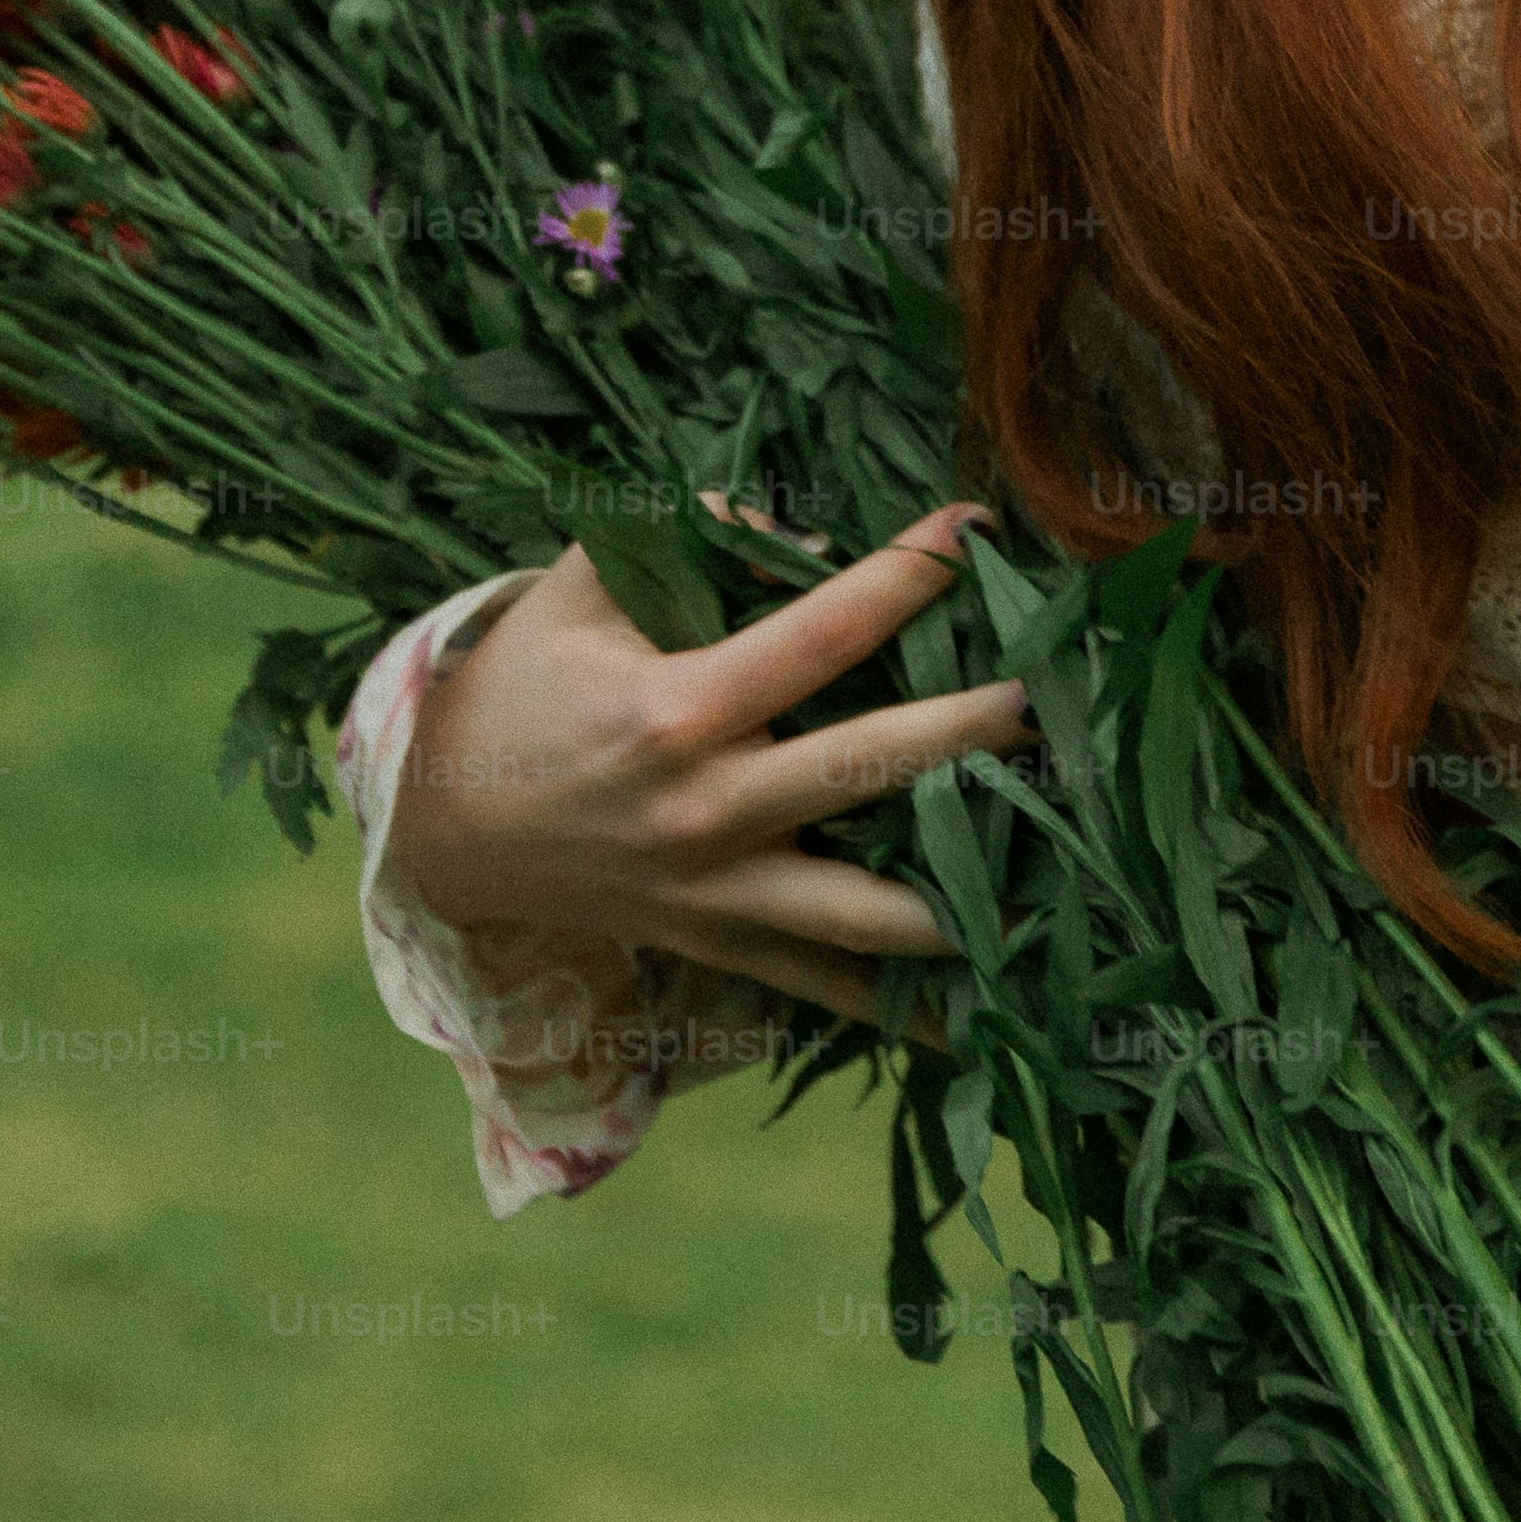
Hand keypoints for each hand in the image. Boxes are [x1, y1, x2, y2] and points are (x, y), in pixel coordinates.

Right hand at [379, 495, 1037, 1044]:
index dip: (905, 574)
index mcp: (675, 710)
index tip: (977, 528)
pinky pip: (839, 992)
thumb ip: (679, 534)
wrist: (446, 837)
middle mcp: (709, 811)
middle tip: (1064, 698)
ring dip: (979, 896)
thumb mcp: (576, 590)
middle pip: (876, 774)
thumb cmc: (521, 691)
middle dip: (981, 733)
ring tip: (1074, 863)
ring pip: (877, 917)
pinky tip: (1012, 1000)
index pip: (820, 633)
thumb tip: (795, 518)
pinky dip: (922, 1003)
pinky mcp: (726, 951)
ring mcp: (721, 896)